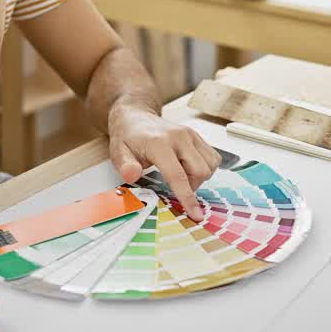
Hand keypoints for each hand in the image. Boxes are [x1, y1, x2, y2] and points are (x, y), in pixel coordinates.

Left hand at [108, 104, 221, 220]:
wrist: (135, 116)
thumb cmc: (127, 137)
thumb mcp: (118, 153)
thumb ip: (126, 166)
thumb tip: (133, 176)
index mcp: (159, 143)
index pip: (177, 175)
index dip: (187, 197)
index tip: (195, 215)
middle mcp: (179, 136)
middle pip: (200, 171)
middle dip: (192, 187)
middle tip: (175, 187)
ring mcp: (190, 134)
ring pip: (210, 165)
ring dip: (199, 177)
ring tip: (181, 176)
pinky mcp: (196, 135)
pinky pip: (212, 157)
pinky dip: (205, 168)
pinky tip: (189, 168)